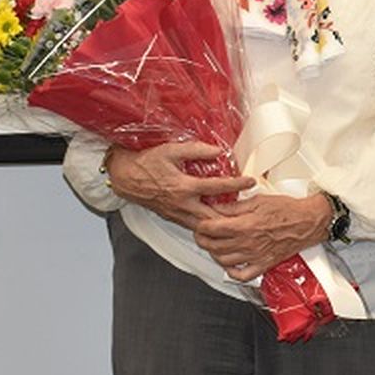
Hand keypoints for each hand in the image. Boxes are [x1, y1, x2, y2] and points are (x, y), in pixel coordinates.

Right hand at [105, 141, 255, 231]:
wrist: (123, 176)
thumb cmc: (145, 162)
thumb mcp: (171, 149)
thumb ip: (196, 149)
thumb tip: (218, 151)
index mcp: (183, 187)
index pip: (217, 187)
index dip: (237, 184)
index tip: (250, 181)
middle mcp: (181, 204)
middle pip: (214, 216)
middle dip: (233, 216)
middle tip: (250, 212)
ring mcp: (176, 213)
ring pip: (203, 225)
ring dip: (220, 223)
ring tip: (238, 219)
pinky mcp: (172, 217)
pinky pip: (193, 225)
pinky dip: (206, 225)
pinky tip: (216, 221)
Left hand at [194, 191, 333, 282]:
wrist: (309, 221)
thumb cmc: (288, 210)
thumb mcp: (258, 200)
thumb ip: (235, 206)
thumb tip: (217, 207)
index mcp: (245, 225)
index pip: (211, 228)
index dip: (201, 225)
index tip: (201, 221)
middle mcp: (248, 243)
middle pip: (213, 246)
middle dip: (202, 239)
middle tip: (202, 233)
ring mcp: (255, 256)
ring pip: (223, 261)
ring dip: (214, 253)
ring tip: (214, 245)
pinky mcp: (263, 264)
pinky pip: (242, 275)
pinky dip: (232, 272)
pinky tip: (230, 263)